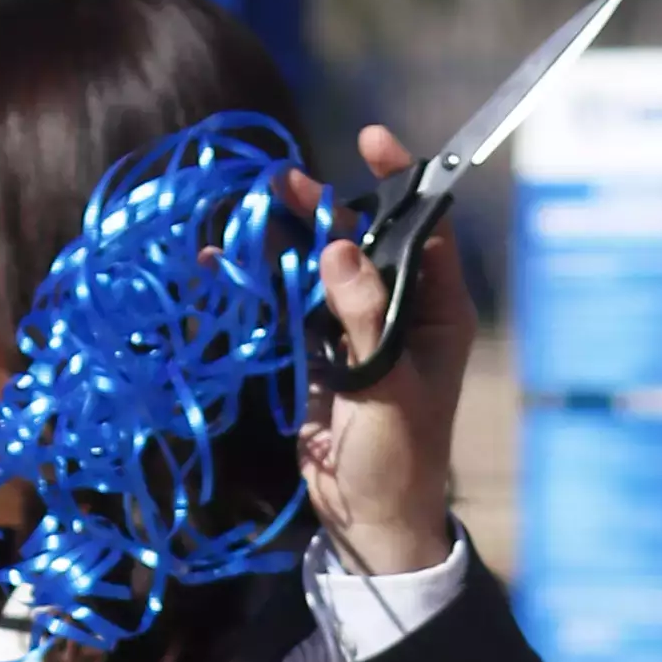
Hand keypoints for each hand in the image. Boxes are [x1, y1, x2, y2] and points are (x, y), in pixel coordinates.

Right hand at [297, 129, 470, 584]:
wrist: (368, 519)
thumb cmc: (399, 457)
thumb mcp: (388, 386)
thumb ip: (364, 316)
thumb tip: (341, 245)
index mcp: (436, 310)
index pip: (425, 227)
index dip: (402, 181)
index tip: (370, 142)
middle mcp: (398, 310)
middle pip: (364, 239)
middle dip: (327, 207)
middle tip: (283, 180)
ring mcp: (355, 331)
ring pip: (322, 267)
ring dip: (288, 241)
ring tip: (252, 209)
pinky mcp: (318, 354)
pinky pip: (289, 306)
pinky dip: (262, 284)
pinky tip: (225, 263)